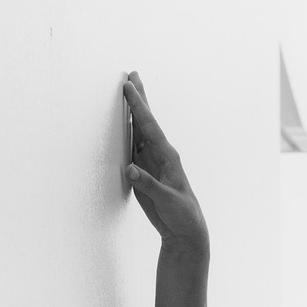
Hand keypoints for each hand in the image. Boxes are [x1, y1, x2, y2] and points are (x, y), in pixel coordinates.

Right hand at [123, 73, 208, 260]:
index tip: (128, 86)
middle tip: (132, 75)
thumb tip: (130, 169)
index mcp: (168, 157)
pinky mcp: (144, 174)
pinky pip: (132, 149)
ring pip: (138, 132)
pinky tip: (122, 124)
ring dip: (132, 113)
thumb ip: (149, 185)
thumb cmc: (182, 215)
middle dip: (139, 99)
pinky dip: (126, 134)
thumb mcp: (167, 201)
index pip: (150, 126)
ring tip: (127, 93)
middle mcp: (159, 155)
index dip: (138, 106)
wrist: (184, 231)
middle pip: (146, 122)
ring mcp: (151, 163)